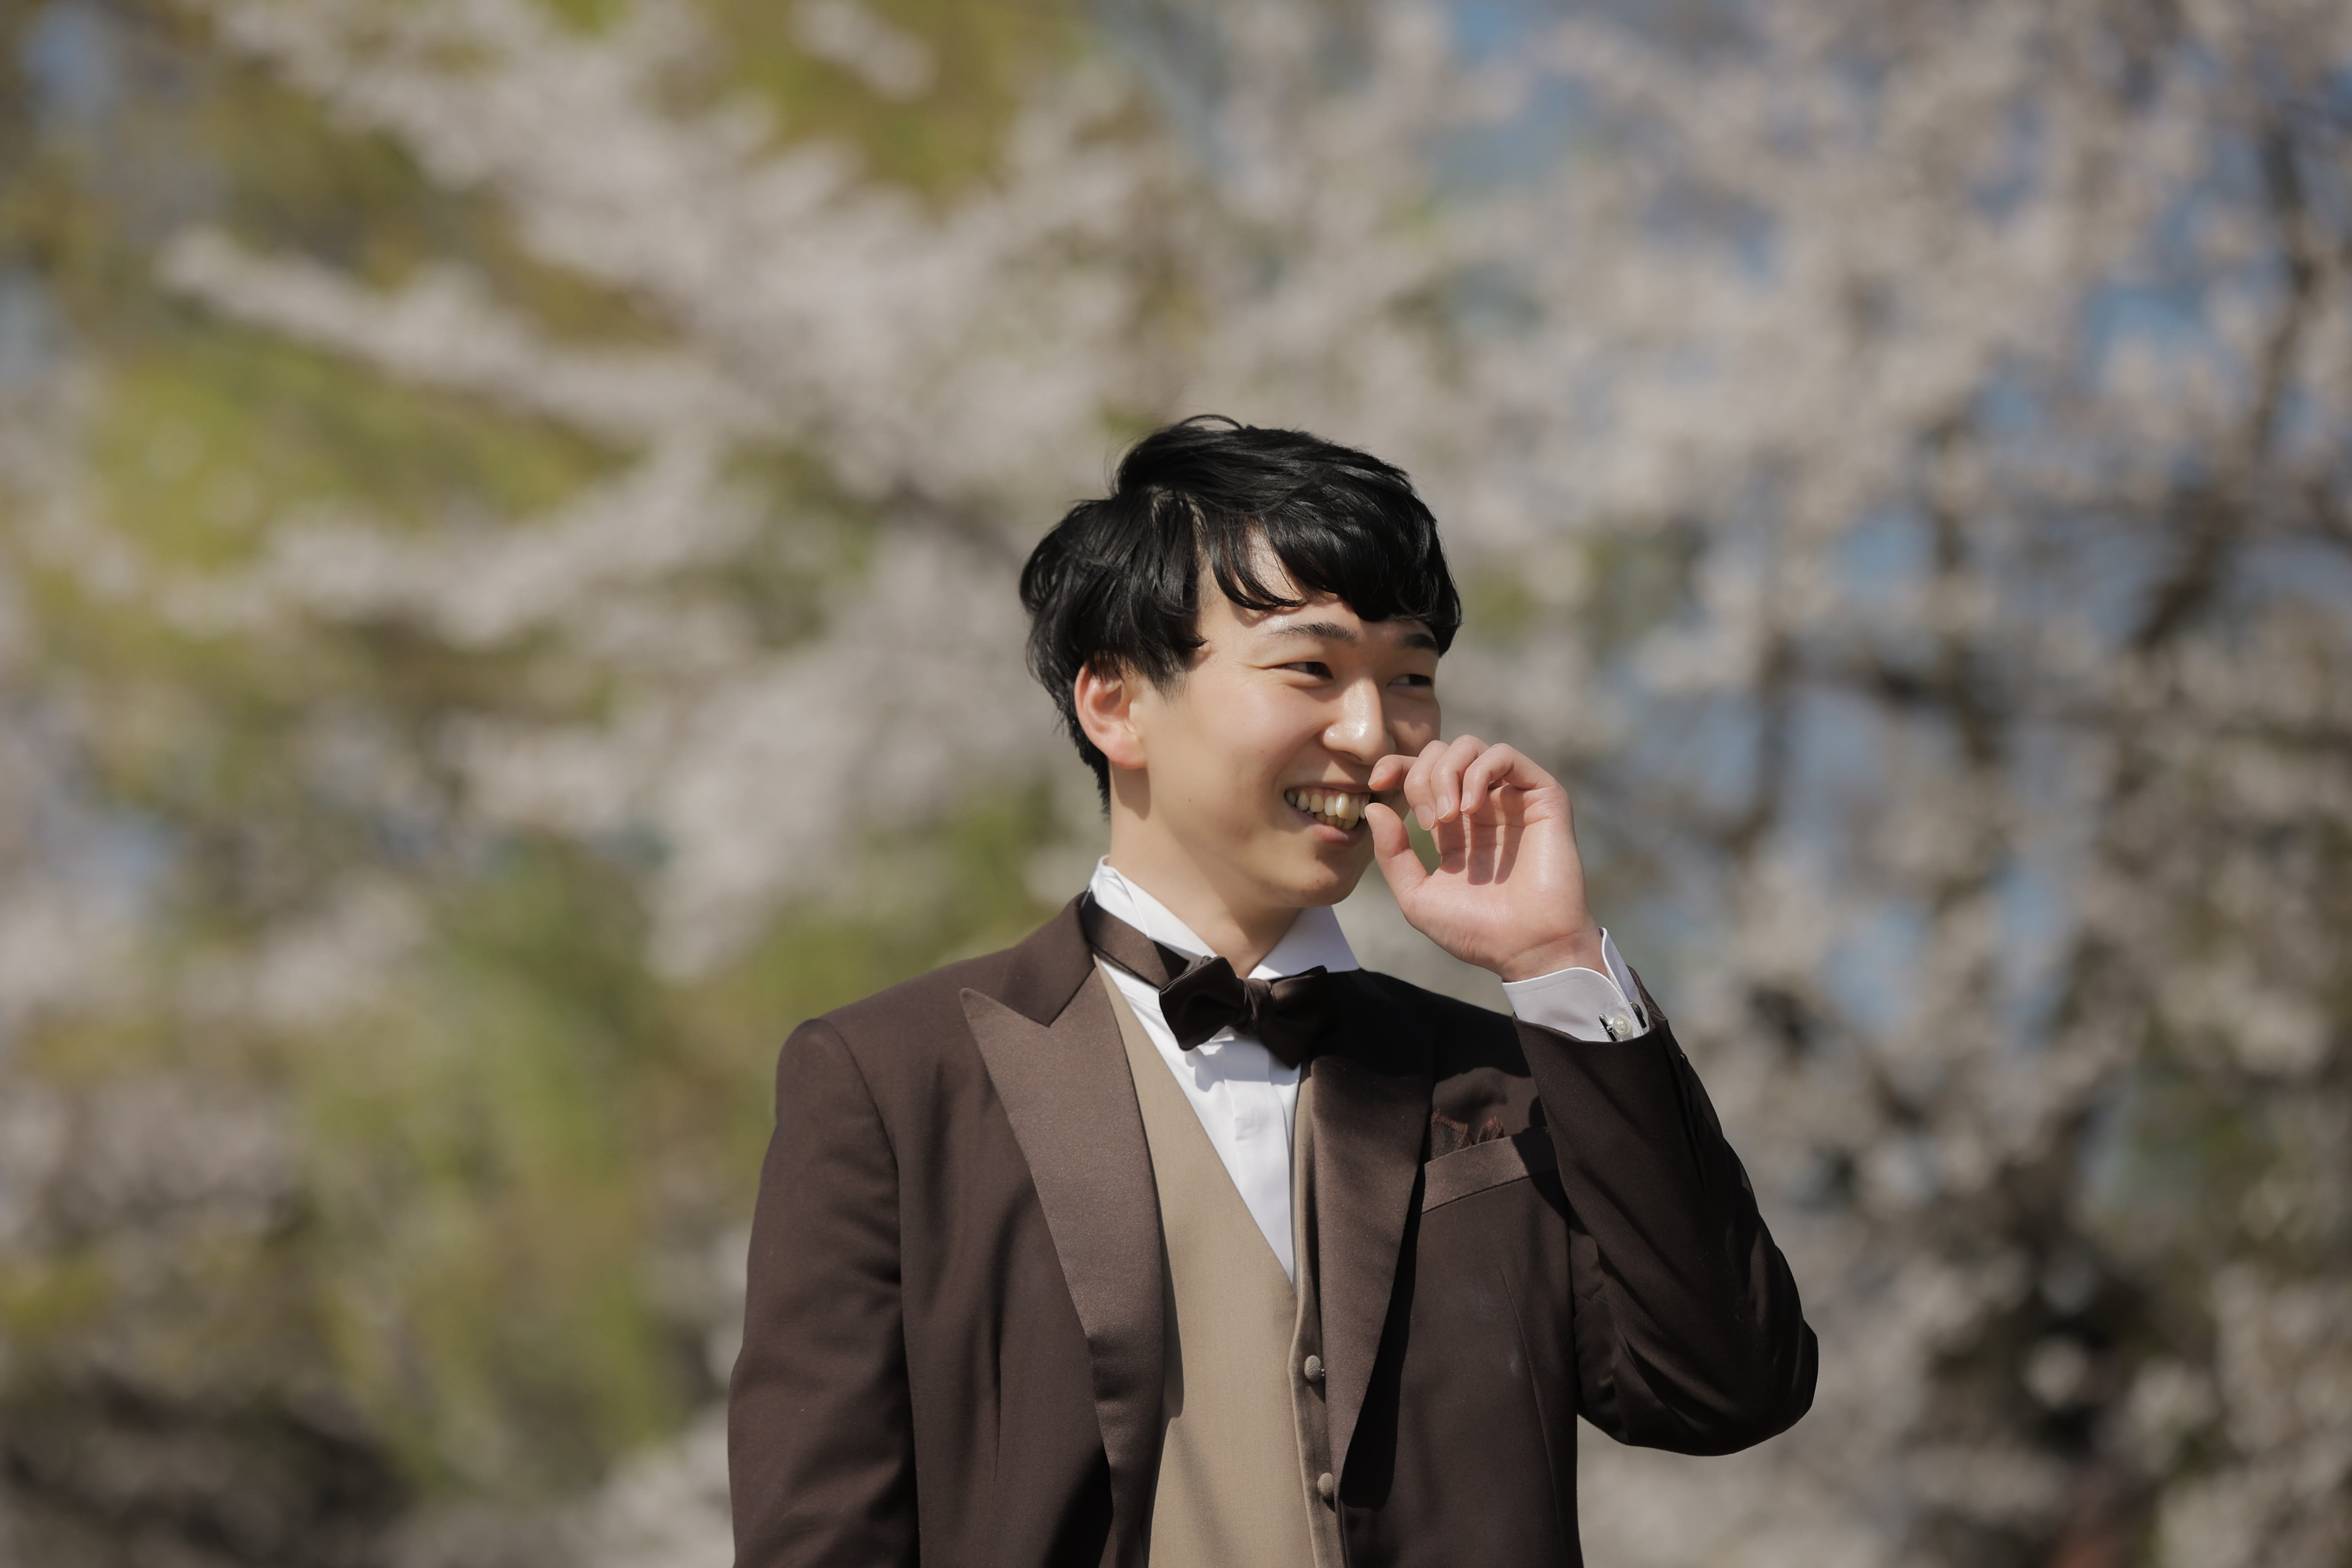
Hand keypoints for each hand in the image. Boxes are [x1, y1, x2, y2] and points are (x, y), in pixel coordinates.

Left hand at [1364, 737, 1604, 982]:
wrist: (1528, 948)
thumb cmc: (1477, 930)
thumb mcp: (1417, 897)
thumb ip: (1393, 853)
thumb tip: (1376, 807)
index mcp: (1455, 826)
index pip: (1421, 774)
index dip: (1396, 766)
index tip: (1376, 783)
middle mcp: (1483, 806)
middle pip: (1441, 754)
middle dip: (1420, 776)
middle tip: (1427, 822)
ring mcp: (1512, 799)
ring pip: (1470, 746)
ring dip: (1446, 773)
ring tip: (1447, 817)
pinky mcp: (1543, 797)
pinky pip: (1505, 755)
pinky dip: (1479, 771)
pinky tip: (1471, 809)